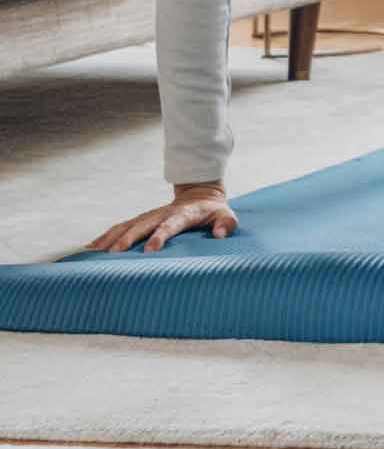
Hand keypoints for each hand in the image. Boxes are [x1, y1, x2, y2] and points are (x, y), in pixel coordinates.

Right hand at [87, 183, 238, 253]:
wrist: (200, 194)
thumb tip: (219, 235)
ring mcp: (150, 215)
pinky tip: (91, 247)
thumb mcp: (227, 215)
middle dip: (128, 238)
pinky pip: (121, 226)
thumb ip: (226, 224)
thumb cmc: (214, 211)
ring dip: (111, 237)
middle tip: (113, 253)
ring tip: (94, 251)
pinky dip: (106, 236)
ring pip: (128, 225)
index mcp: (185, 213)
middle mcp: (163, 213)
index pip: (171, 224)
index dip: (161, 236)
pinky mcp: (142, 219)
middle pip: (143, 225)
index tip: (150, 250)